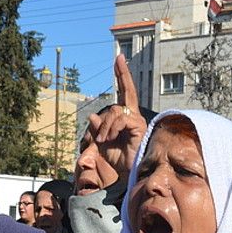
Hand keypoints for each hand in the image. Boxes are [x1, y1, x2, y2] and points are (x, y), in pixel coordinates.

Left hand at [85, 55, 147, 183]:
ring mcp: (137, 121)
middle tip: (118, 58)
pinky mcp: (139, 127)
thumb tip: (93, 116)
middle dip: (123, 74)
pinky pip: (120, 119)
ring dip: (104, 126)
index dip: (122, 77)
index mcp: (124, 118)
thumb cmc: (117, 160)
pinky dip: (110, 128)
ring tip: (102, 140)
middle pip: (128, 91)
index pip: (123, 94)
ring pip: (115, 111)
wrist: (126, 174)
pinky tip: (107, 139)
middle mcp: (133, 117)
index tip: (119, 60)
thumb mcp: (101, 143)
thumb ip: (97, 129)